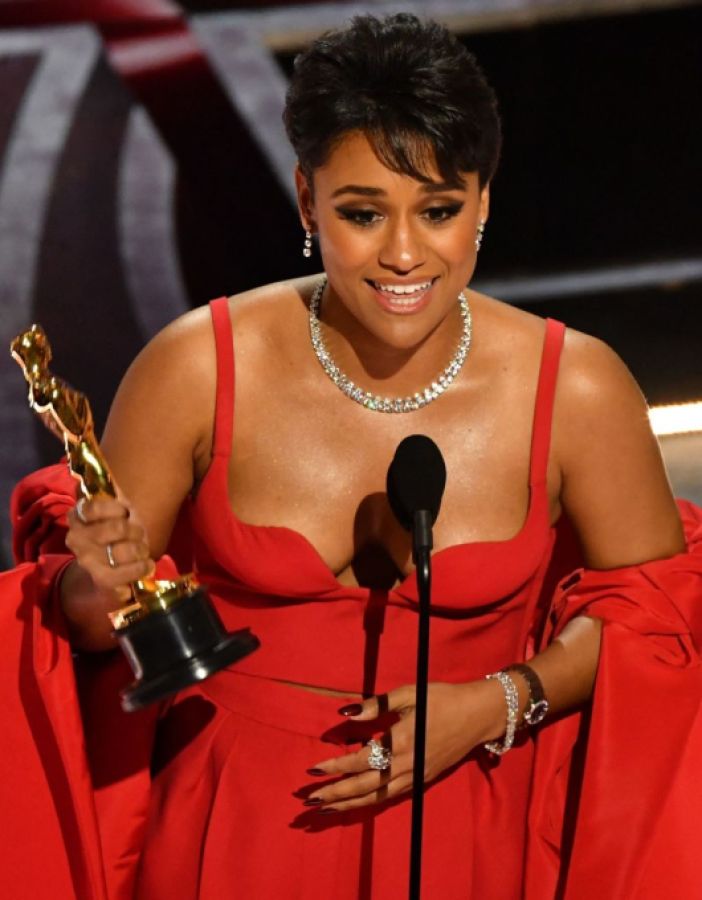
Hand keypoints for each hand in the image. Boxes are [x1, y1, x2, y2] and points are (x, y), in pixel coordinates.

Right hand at [65, 494, 154, 598]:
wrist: (110, 568)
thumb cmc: (116, 532)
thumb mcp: (116, 507)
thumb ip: (111, 489)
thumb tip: (101, 461)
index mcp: (78, 516)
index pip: (93, 507)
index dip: (115, 508)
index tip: (125, 512)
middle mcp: (76, 538)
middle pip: (115, 529)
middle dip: (134, 530)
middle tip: (137, 533)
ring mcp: (86, 560)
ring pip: (122, 551)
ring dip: (140, 549)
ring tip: (141, 550)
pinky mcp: (100, 579)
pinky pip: (124, 573)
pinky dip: (141, 568)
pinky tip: (146, 564)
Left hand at [304, 679, 504, 812]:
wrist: (477, 716)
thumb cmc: (440, 699)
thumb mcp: (408, 694)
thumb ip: (377, 704)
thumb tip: (346, 711)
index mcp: (399, 742)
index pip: (359, 760)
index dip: (335, 767)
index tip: (313, 771)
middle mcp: (404, 766)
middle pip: (363, 786)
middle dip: (335, 794)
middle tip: (308, 801)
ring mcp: (414, 777)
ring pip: (375, 797)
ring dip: (348, 805)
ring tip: (325, 810)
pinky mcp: (421, 781)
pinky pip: (390, 797)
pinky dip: (369, 803)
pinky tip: (356, 804)